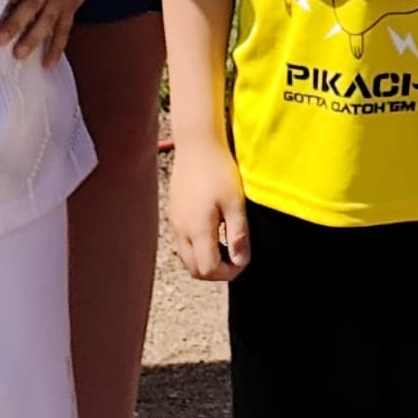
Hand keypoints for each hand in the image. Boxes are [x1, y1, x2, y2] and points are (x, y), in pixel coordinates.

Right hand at [167, 137, 251, 281]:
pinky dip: (197, 247)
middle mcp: (181, 230)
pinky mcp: (174, 214)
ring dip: (205, 260)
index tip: (243, 260)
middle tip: (235, 257)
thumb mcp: (235, 202)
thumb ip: (238, 234)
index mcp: (197, 229)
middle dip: (216, 271)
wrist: (197, 145)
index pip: (208, 269)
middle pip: (194, 269)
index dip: (229, 272)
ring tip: (225, 245)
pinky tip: (213, 231)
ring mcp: (175, 222)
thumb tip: (242, 261)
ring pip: (187, 258)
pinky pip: (182, 242)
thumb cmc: (218, 170)